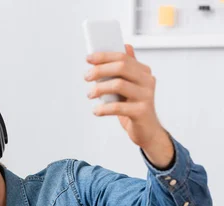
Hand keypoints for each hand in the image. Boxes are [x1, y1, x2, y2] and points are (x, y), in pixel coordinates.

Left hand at [85, 45, 173, 167]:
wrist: (147, 131)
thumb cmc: (134, 107)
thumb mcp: (130, 86)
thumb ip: (127, 68)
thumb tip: (125, 46)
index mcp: (143, 72)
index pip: (123, 57)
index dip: (104, 56)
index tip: (88, 58)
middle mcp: (147, 81)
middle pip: (122, 67)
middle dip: (100, 70)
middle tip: (86, 77)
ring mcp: (146, 96)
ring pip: (119, 85)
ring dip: (99, 88)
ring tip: (89, 94)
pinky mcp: (142, 112)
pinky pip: (118, 107)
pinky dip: (103, 108)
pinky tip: (96, 111)